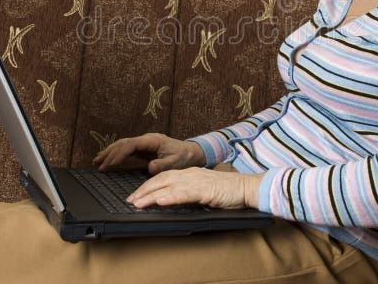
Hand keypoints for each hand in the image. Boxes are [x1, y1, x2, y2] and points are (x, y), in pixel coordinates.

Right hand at [93, 133, 205, 173]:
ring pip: (123, 145)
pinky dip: (116, 154)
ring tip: (96, 161)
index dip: (119, 154)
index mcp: (152, 140)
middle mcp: (146, 139)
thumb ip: (163, 165)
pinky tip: (108, 160)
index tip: (109, 164)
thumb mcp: (175, 163)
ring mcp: (144, 143)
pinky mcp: (143, 149)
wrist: (190, 152)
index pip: (131, 145)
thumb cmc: (183, 157)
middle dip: (109, 153)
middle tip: (97, 164)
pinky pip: (126, 150)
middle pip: (123, 143)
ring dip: (109, 152)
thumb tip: (150, 167)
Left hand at [126, 168, 264, 209]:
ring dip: (150, 195)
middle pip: (161, 179)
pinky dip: (169, 197)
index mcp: (190, 173)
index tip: (136, 196)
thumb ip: (189, 194)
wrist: (247, 187)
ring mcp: (197, 180)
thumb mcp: (204, 191)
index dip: (148, 186)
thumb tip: (172, 202)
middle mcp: (190, 174)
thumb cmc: (228, 192)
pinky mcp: (204, 190)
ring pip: (167, 185)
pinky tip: (158, 201)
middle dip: (143, 190)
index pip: (163, 177)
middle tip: (129, 200)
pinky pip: (183, 193)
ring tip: (136, 203)